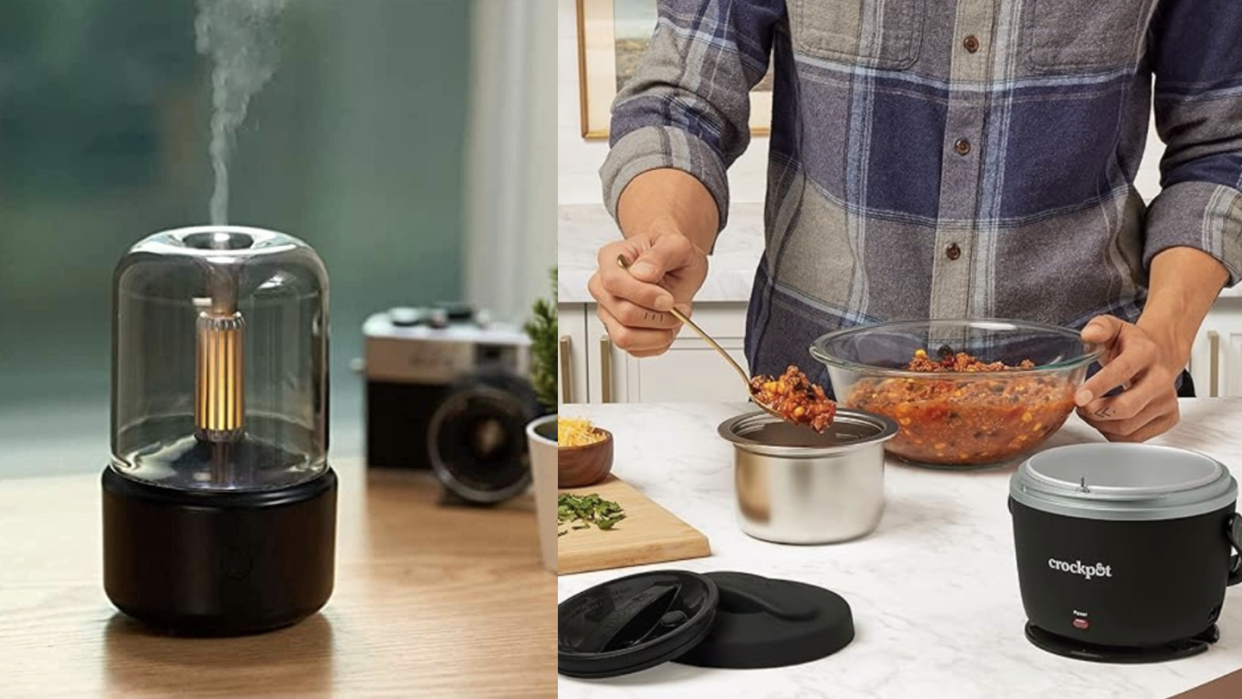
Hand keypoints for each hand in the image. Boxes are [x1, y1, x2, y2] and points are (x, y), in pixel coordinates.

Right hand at [586, 232, 707, 357]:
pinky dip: (658, 342)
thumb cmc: (672, 254)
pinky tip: (667, 327)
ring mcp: (609, 312)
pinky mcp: (620, 331)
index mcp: (611, 259)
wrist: (677, 266)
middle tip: (678, 308)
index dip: (643, 295)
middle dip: (658, 316)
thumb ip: (660, 254)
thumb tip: (643, 273)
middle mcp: (604, 287)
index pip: (613, 283)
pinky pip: (635, 349)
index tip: (668, 298)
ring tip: (674, 319)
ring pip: (624, 337)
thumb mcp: (676, 245)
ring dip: (658, 333)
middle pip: (622, 314)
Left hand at [1075, 315, 1182, 442]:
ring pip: (1128, 427)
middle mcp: (1161, 378)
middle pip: (1126, 407)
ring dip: (1100, 424)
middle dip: (1095, 412)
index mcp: (1145, 353)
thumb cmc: (1132, 345)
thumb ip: (1100, 327)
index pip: (1121, 372)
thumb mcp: (1114, 328)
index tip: (1079, 397)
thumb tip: (1088, 334)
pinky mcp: (1169, 418)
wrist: (1161, 354)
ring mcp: (1167, 401)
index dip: (1098, 387)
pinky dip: (1114, 434)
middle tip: (1080, 406)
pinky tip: (1107, 420)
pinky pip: (1136, 437)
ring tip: (1090, 412)